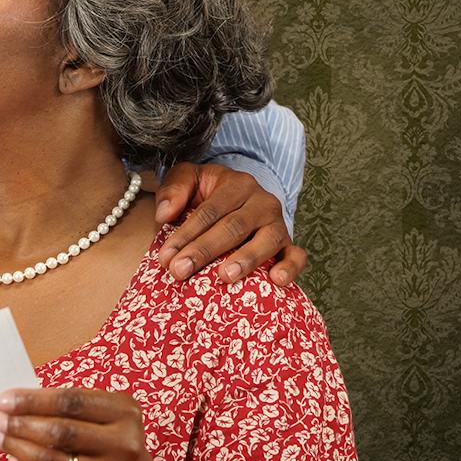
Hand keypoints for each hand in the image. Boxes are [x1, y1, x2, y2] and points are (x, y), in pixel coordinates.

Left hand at [0, 387, 155, 460]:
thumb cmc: (110, 442)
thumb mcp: (106, 416)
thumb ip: (70, 406)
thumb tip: (16, 402)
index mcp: (124, 411)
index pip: (70, 401)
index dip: (32, 400)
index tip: (4, 400)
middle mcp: (123, 443)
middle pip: (59, 431)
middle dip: (20, 424)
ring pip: (52, 460)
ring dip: (17, 447)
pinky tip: (13, 460)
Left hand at [153, 162, 307, 285]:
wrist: (240, 199)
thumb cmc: (210, 194)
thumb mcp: (189, 180)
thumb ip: (174, 191)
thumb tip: (164, 215)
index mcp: (236, 184)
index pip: (208, 211)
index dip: (185, 234)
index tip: (165, 257)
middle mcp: (261, 202)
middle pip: (232, 227)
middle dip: (204, 251)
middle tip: (180, 271)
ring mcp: (278, 223)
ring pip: (266, 241)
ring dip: (246, 259)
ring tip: (225, 276)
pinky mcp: (289, 243)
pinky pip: (296, 256)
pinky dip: (290, 268)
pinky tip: (276, 280)